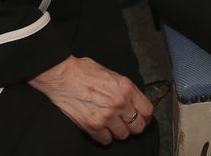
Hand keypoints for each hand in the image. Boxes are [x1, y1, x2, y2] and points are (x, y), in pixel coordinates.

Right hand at [29, 56, 152, 143]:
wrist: (62, 76)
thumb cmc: (85, 71)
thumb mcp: (112, 74)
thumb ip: (125, 89)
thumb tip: (133, 101)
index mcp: (126, 88)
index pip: (148, 110)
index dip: (146, 116)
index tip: (142, 117)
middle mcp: (119, 104)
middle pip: (138, 127)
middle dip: (134, 125)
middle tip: (127, 122)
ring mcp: (106, 117)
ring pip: (123, 135)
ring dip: (118, 131)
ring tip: (111, 123)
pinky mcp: (92, 126)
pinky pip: (106, 140)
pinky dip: (105, 136)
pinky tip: (101, 127)